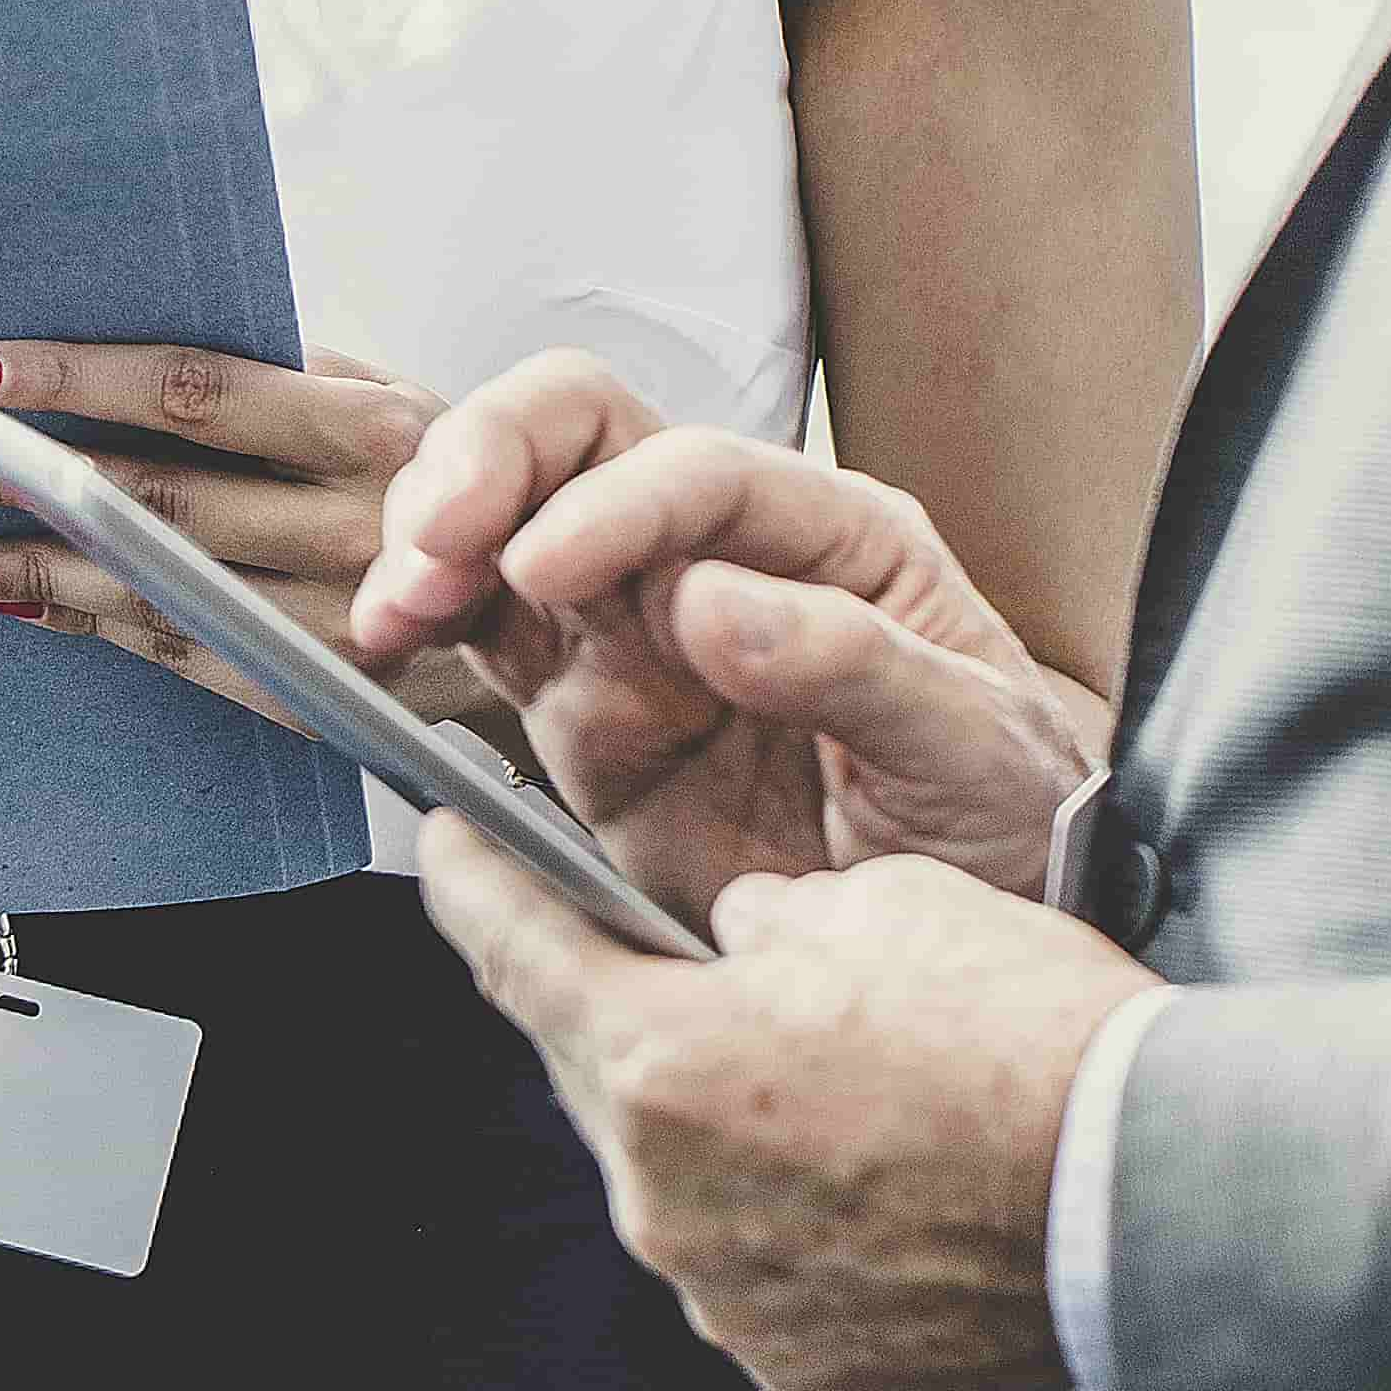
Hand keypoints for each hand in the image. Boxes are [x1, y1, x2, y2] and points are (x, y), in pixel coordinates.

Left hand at [0, 342, 445, 728]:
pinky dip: (78, 621)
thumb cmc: (433, 482)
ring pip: (150, 583)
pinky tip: (3, 596)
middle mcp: (357, 522)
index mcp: (375, 424)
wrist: (537, 619)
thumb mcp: (389, 400)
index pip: (196, 389)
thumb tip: (130, 342)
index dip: (78, 378)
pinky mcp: (307, 688)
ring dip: (29, 560)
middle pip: (157, 494)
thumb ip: (282, 373)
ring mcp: (335, 618)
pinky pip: (170, 652)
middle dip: (22, 473)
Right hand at [351, 352, 1102, 925]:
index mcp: (829, 536)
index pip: (696, 471)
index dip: (613, 505)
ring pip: (506, 531)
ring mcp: (641, 635)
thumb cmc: (1010, 815)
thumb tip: (713, 604)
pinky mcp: (586, 718)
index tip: (548, 564)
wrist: (990, 948)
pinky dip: (423, 627)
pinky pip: (484, 643)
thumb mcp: (974, 745)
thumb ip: (854, 664)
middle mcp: (720, 559)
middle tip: (438, 535)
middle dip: (492, 463)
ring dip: (435, 541)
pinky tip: (380, 643)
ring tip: (395, 602)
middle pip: (578, 443)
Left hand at [413, 821, 1152, 1390]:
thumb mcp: (882, 904)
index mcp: (662, 1064)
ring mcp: (725, 1293)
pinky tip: (868, 1170)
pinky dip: (783, 1211)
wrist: (1154, 1203)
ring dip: (724, 1120)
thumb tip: (744, 945)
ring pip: (678, 1175)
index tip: (443, 847)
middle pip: (599, 1075)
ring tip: (832, 1077)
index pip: (514, 954)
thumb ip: (768, 921)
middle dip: (631, 1007)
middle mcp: (666, 1196)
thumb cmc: (1032, 1040)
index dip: (469, 886)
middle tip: (682, 959)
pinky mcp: (794, 1362)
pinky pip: (749, 1260)